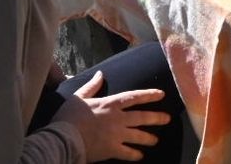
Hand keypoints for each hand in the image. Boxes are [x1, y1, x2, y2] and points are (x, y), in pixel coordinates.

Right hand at [51, 71, 170, 161]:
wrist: (63, 138)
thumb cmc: (69, 116)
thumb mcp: (79, 96)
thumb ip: (92, 86)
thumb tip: (101, 74)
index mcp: (111, 104)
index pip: (135, 97)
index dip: (149, 95)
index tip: (161, 94)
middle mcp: (118, 118)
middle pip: (142, 117)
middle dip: (157, 118)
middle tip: (167, 119)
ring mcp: (116, 134)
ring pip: (139, 136)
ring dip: (149, 138)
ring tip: (155, 140)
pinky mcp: (112, 149)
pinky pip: (128, 153)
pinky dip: (135, 154)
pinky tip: (139, 156)